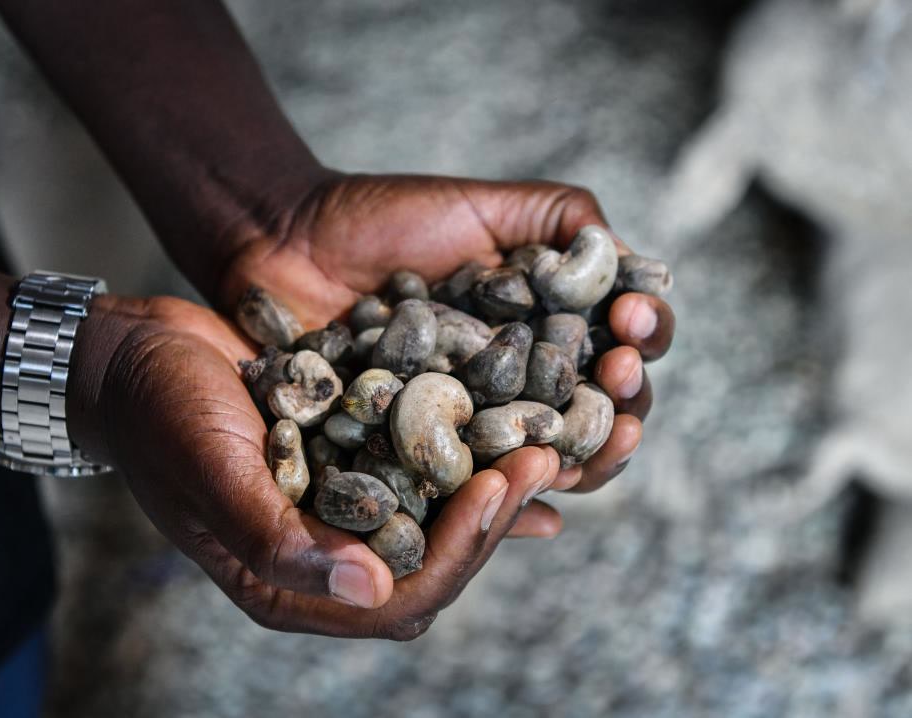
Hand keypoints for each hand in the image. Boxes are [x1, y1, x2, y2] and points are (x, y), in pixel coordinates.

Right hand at [67, 294, 560, 637]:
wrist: (137, 356)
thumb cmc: (160, 415)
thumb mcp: (211, 473)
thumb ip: (280, 540)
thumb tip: (374, 591)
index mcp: (286, 581)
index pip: (397, 597)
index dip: (458, 551)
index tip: (498, 485)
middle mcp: (322, 554)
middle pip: (432, 562)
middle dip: (492, 517)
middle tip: (544, 459)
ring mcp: (339, 506)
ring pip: (436, 516)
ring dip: (491, 485)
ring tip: (545, 445)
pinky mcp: (350, 458)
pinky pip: (422, 469)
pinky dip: (466, 455)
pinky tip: (513, 432)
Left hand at [216, 173, 675, 492]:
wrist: (289, 245)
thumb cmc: (387, 220)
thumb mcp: (485, 206)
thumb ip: (563, 220)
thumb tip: (642, 266)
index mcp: (547, 330)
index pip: (619, 346)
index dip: (642, 338)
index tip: (631, 319)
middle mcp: (521, 386)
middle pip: (598, 415)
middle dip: (624, 401)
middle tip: (619, 374)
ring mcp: (474, 427)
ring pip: (549, 460)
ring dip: (585, 453)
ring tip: (590, 433)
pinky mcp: (424, 460)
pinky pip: (474, 489)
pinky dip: (510, 496)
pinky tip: (538, 499)